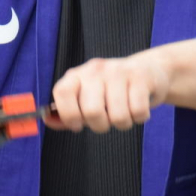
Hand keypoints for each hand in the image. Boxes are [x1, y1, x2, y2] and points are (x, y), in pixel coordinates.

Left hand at [46, 51, 170, 133]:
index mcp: (77, 75)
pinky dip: (139, 118)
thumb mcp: (86, 97)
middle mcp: (95, 70)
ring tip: (124, 113)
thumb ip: (67, 112)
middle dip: (100, 126)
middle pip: (92, 111)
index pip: (63, 93)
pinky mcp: (140, 77)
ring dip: (122, 124)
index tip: (77, 125)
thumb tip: (47, 120)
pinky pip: (137, 112)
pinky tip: (138, 108)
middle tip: (106, 121)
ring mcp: (118, 71)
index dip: (69, 115)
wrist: (149, 71)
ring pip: (117, 116)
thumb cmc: (112, 90)